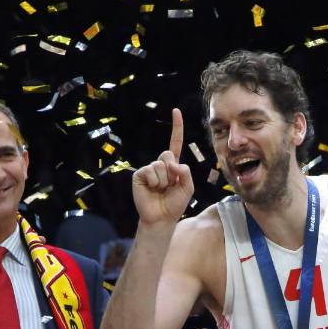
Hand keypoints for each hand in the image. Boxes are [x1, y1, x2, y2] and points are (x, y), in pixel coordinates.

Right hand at [132, 108, 192, 226]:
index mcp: (173, 165)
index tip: (176, 111)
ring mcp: (149, 169)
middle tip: (169, 186)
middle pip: (168, 154)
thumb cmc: (175, 204)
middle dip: (172, 172)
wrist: (161, 218)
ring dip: (164, 180)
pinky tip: (152, 190)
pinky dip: (154, 182)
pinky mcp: (139, 175)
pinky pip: (150, 171)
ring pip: (160, 165)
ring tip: (160, 190)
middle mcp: (160, 164)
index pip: (175, 143)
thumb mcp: (188, 188)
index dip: (176, 127)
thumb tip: (173, 163)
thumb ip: (186, 173)